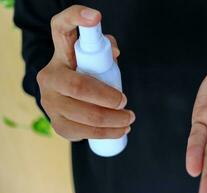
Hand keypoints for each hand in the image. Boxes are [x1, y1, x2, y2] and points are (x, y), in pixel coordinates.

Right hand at [37, 5, 134, 140]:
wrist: (66, 95)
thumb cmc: (87, 71)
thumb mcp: (95, 56)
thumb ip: (104, 48)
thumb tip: (115, 52)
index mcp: (60, 53)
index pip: (61, 28)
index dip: (76, 18)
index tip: (96, 17)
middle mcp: (49, 76)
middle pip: (78, 87)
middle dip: (107, 98)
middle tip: (126, 103)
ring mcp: (49, 101)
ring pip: (82, 115)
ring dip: (111, 121)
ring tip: (128, 120)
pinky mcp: (55, 122)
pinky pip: (80, 132)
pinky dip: (103, 133)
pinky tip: (118, 131)